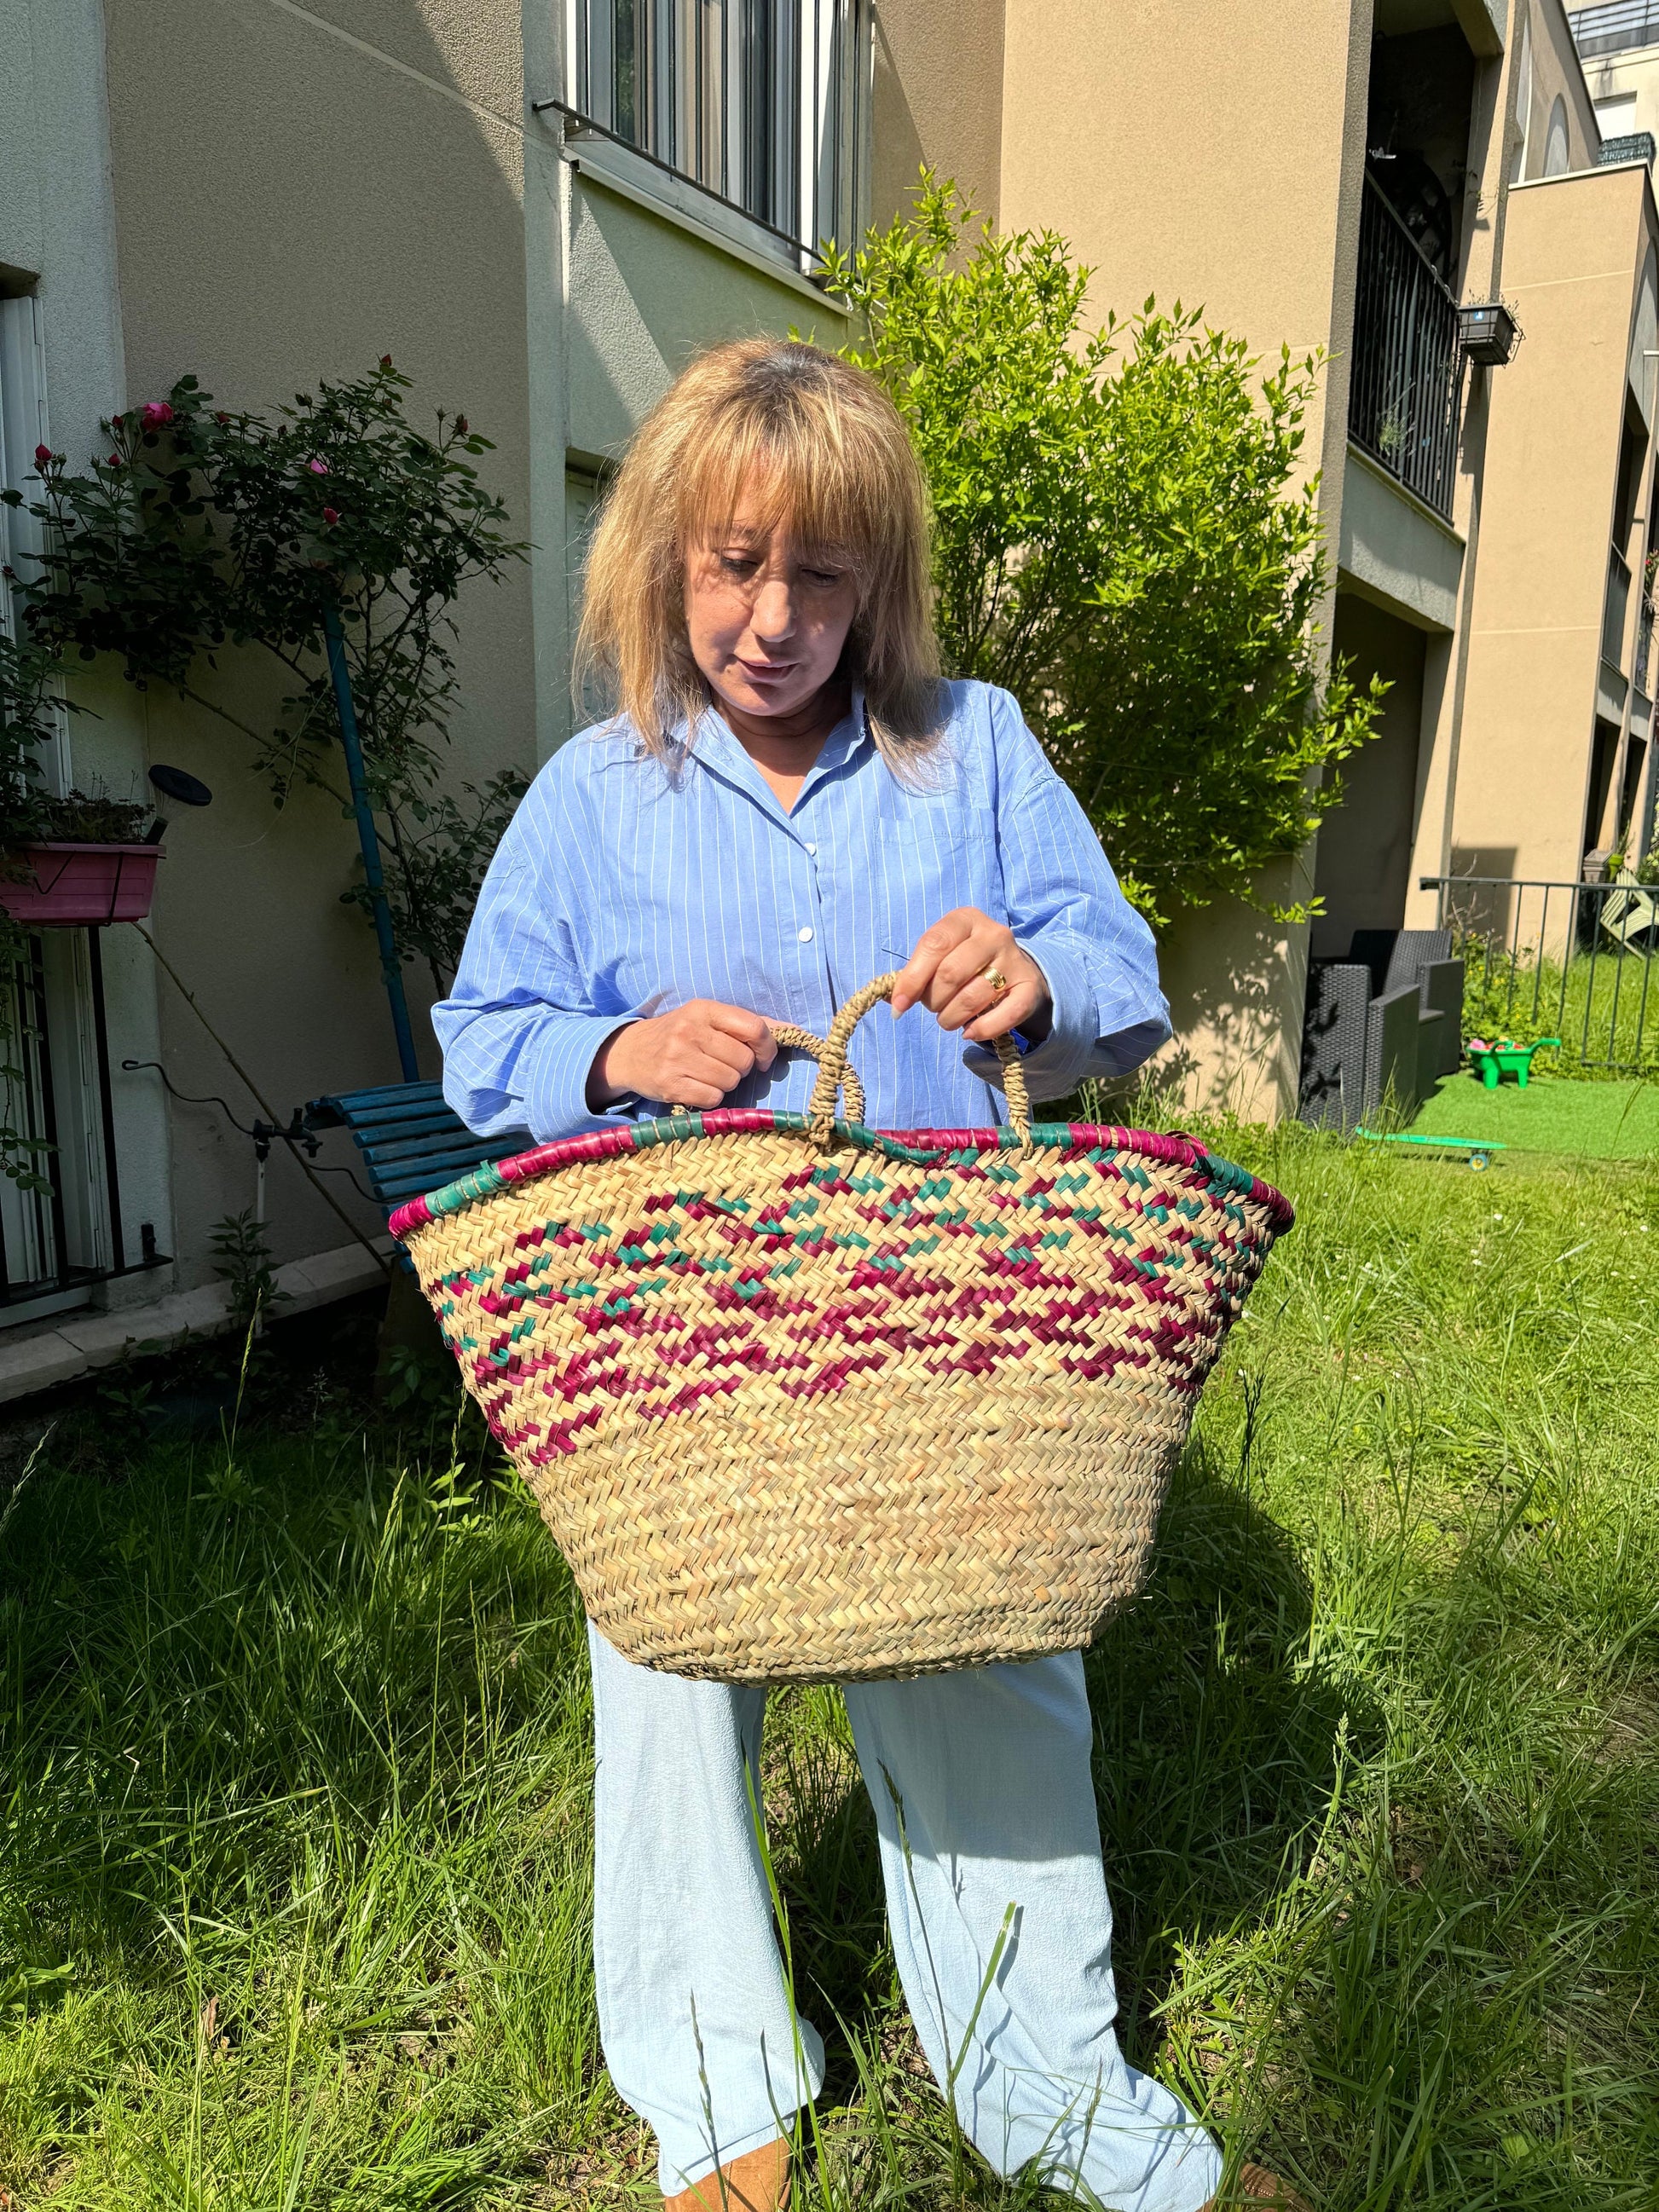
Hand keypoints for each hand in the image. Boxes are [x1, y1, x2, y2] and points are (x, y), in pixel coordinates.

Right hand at [587, 999, 777, 1109]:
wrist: (630, 1053)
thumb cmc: (679, 1034)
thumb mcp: (709, 1019)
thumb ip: (748, 1024)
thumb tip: (793, 1030)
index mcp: (704, 1009)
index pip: (754, 1028)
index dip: (767, 1048)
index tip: (762, 1057)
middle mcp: (689, 1030)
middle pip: (743, 1061)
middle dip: (741, 1068)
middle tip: (723, 1064)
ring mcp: (677, 1058)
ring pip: (730, 1081)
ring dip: (726, 1083)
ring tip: (707, 1074)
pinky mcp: (670, 1085)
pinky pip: (713, 1098)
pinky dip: (711, 1096)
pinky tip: (697, 1086)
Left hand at [890, 908, 1050, 1043]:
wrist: (1015, 971)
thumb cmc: (965, 964)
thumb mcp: (940, 957)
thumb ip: (915, 973)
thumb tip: (892, 998)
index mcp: (966, 919)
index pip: (934, 944)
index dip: (912, 978)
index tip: (899, 1004)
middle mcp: (994, 934)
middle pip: (950, 973)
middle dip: (933, 1000)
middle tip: (934, 1007)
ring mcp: (1015, 961)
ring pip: (971, 998)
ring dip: (950, 1018)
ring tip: (949, 1019)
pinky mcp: (1029, 988)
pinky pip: (1004, 1015)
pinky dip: (981, 1030)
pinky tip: (970, 1032)